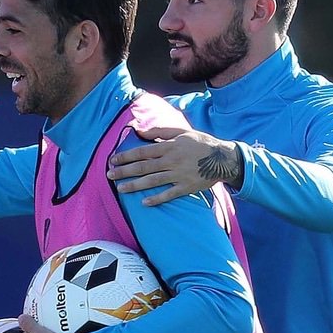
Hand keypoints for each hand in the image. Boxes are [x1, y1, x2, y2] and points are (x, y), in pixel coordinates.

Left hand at [107, 126, 242, 205]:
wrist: (223, 158)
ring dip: (135, 185)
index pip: (143, 152)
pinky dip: (157, 199)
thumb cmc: (200, 143)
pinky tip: (144, 203)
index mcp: (170, 147)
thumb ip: (160, 132)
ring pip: (153, 181)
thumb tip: (139, 130)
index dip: (126, 156)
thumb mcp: (182, 132)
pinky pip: (169, 194)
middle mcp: (172, 161)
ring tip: (120, 188)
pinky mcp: (187, 187)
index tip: (113, 159)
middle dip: (124, 171)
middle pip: (144, 167)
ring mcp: (179, 175)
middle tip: (109, 175)